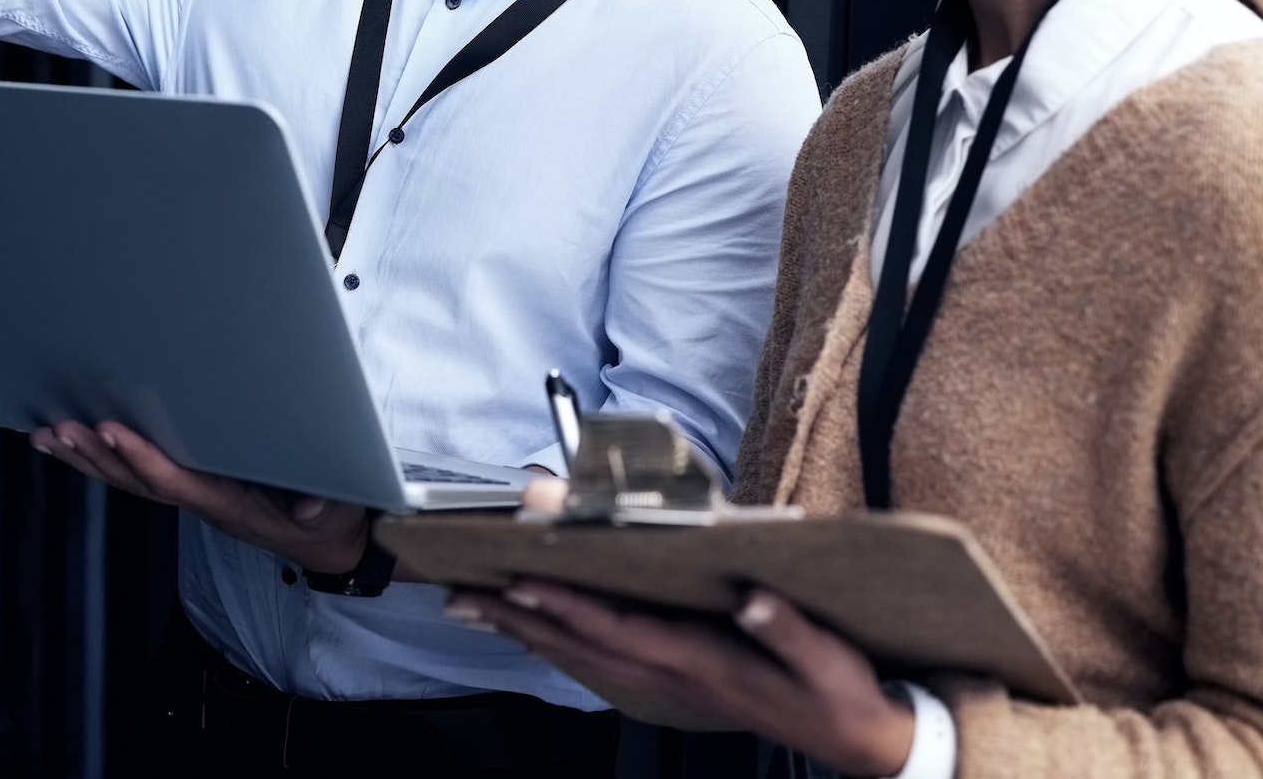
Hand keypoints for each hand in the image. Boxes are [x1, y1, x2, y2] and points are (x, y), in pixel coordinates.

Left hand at [32, 420, 370, 573]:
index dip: (140, 457)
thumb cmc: (325, 517)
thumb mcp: (332, 509)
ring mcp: (191, 497)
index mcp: (227, 503)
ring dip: (85, 459)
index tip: (110, 429)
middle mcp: (199, 503)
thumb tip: (311, 508)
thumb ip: (320, 504)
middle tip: (57, 428)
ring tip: (45, 435)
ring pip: (128, 482)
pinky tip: (74, 444)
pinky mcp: (190, 489)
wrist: (325, 542)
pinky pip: (136, 478)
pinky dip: (102, 461)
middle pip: (135, 483)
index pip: (174, 481)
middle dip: (95, 456)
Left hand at [450, 583, 915, 776]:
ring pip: (582, 655)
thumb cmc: (837, 689)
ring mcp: (669, 681)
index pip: (619, 628)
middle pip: (581, 642)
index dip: (569, 605)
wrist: (854, 738)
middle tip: (463, 594)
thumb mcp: (826, 658)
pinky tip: (536, 633)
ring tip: (477, 606)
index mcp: (700, 658)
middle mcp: (672, 671)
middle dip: (521, 616)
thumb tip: (752, 598)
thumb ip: (787, 627)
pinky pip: (601, 664)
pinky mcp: (675, 681)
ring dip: (529, 630)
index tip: (521, 579)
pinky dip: (560, 644)